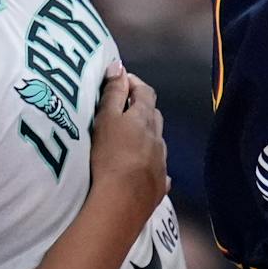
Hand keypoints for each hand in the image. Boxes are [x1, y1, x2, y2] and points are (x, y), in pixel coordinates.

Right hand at [86, 63, 167, 222]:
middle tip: (124, 111)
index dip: (134, 83)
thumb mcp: (106, 119)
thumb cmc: (108, 156)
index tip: (121, 82)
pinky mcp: (159, 186)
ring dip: (147, 137)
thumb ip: (114, 93)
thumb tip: (119, 66)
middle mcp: (158, 137)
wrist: (121, 202)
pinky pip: (158, 170)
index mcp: (145, 118)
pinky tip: (144, 171)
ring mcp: (161, 162)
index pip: (145, 92)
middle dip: (141, 109)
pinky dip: (151, 165)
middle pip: (154, 116)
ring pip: (157, 142)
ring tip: (130, 142)